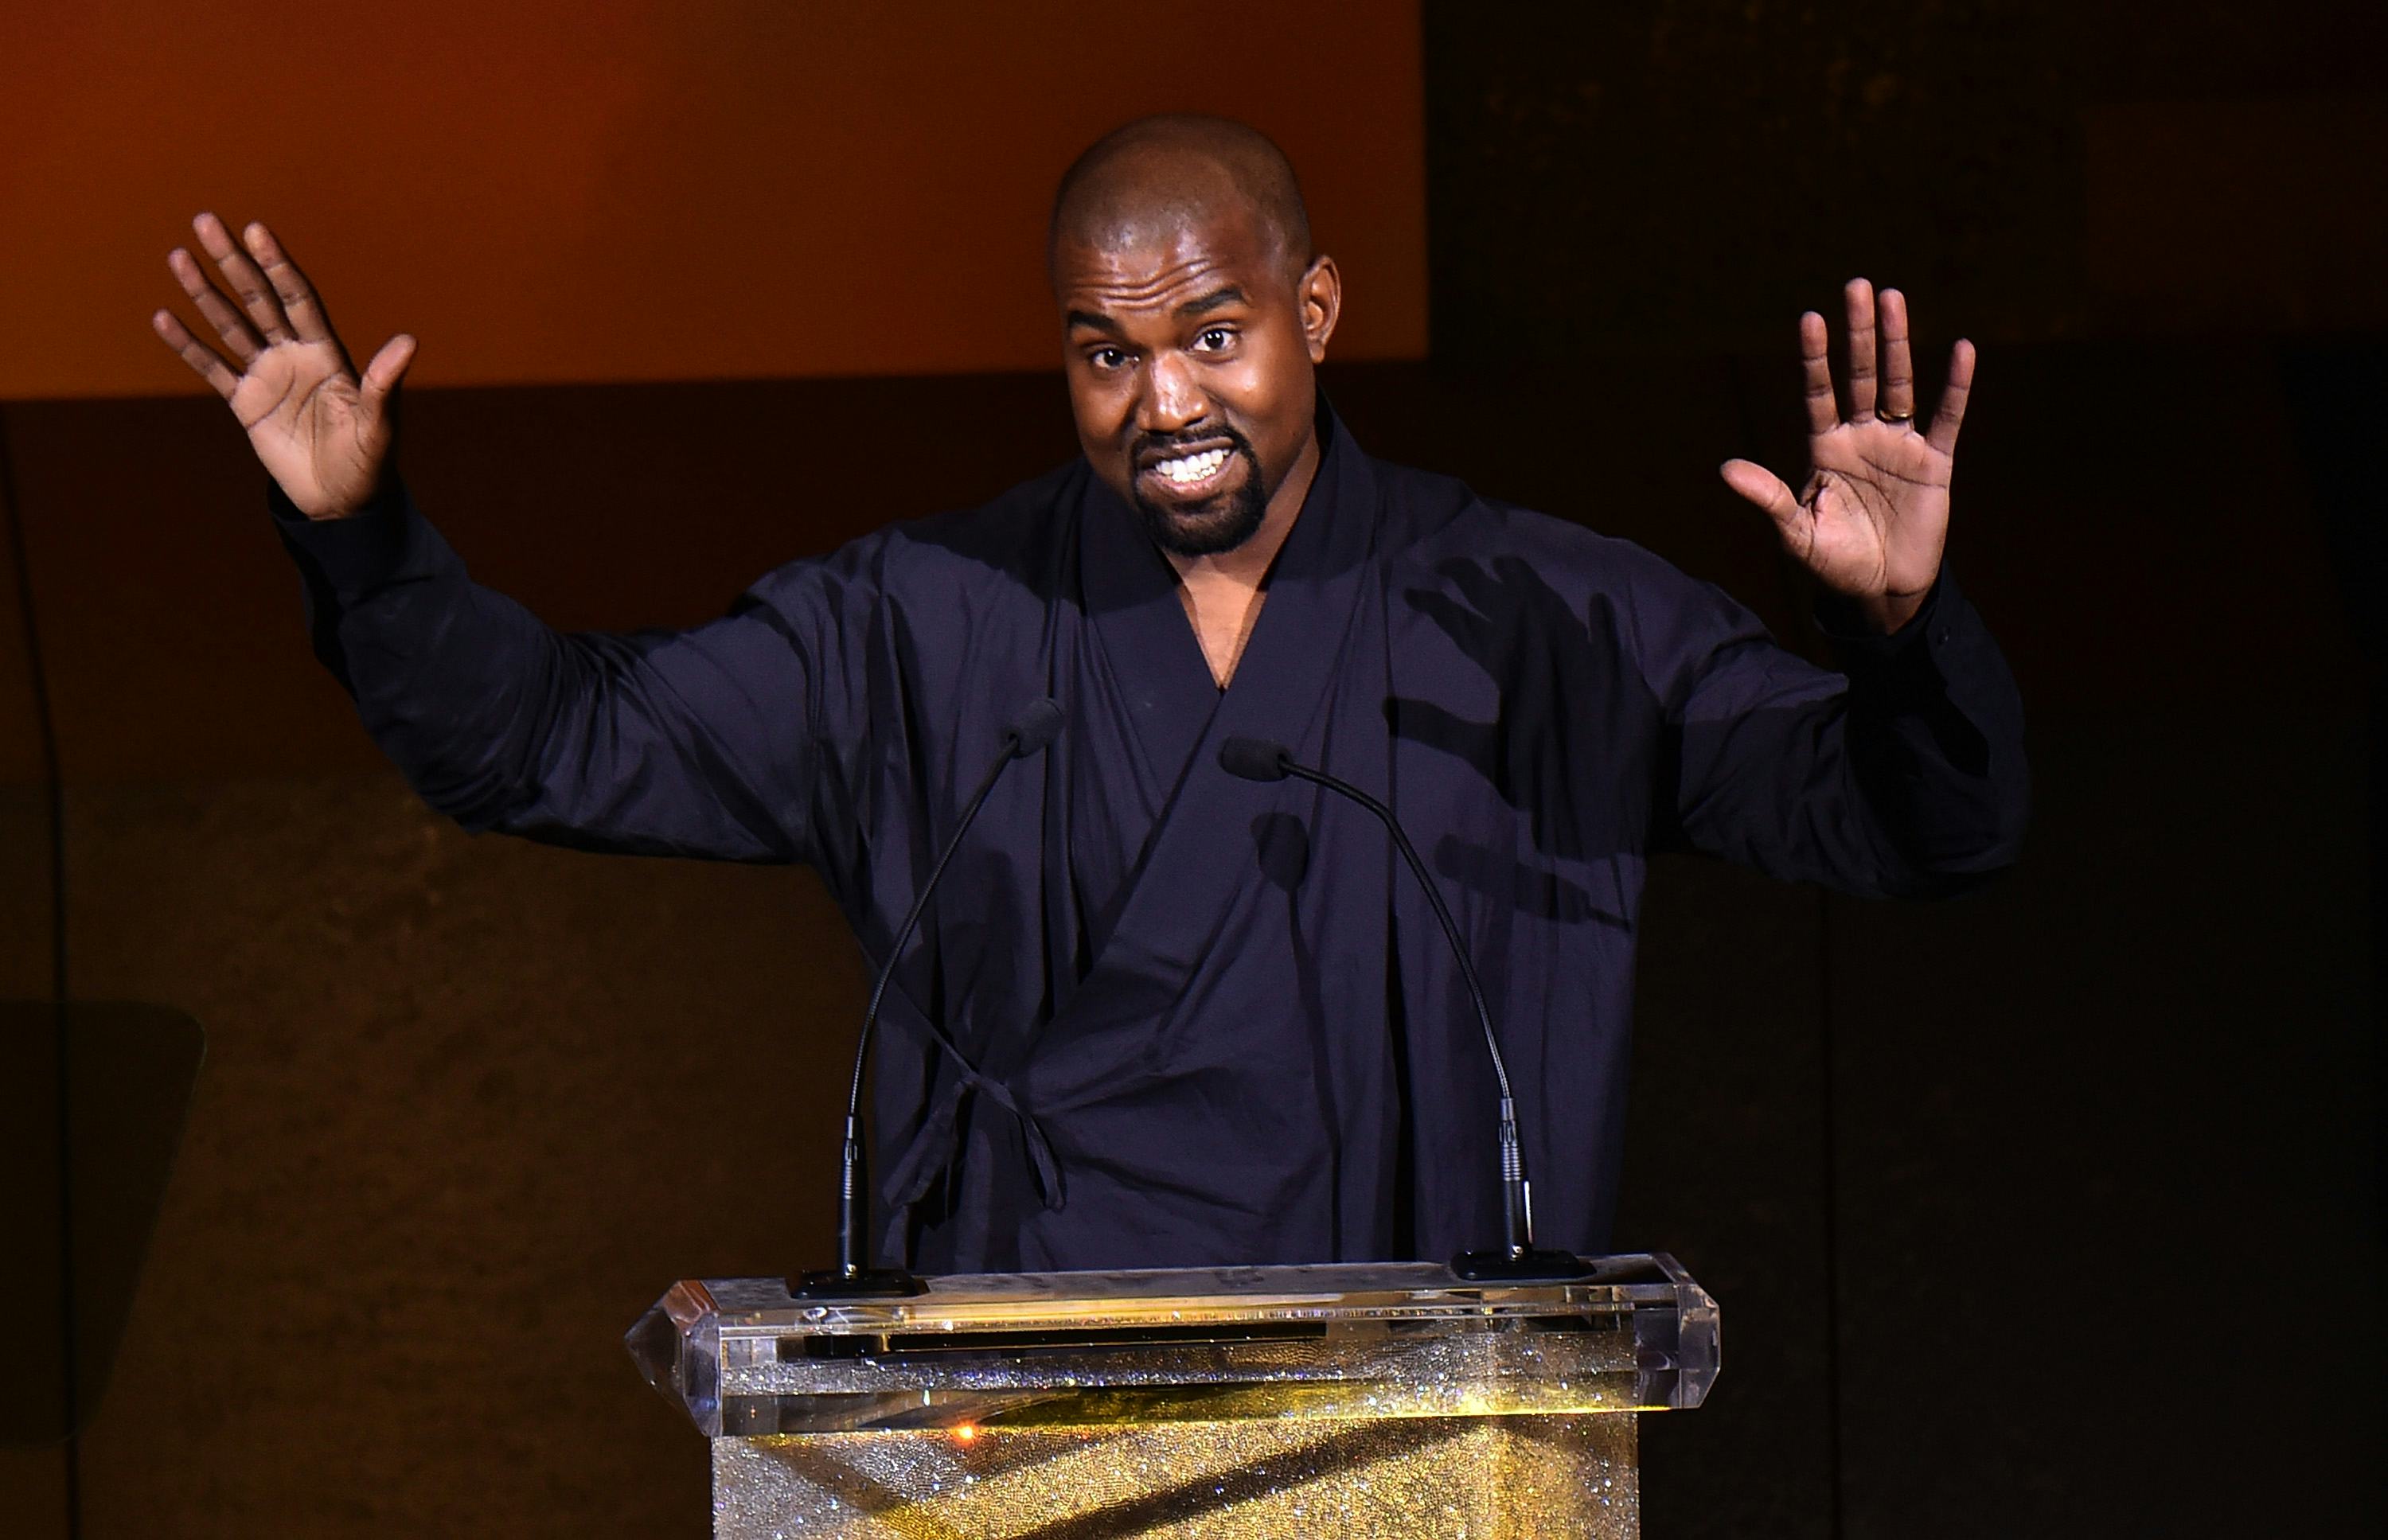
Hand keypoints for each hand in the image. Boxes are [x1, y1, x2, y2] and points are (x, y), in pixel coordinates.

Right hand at [151, 214, 416, 520]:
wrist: (341, 501)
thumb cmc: (369, 462)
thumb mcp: (379, 425)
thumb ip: (384, 384)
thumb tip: (409, 341)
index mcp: (327, 354)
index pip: (298, 299)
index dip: (277, 266)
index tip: (257, 231)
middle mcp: (294, 355)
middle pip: (259, 299)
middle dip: (233, 262)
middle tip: (206, 221)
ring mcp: (267, 376)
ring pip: (230, 325)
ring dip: (204, 292)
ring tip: (178, 256)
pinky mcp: (245, 402)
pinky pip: (212, 367)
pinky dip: (188, 344)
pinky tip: (164, 318)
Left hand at [1721, 278, 1973, 632]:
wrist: (1881, 590)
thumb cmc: (1834, 562)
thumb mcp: (1796, 532)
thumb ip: (1768, 497)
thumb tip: (1725, 469)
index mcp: (1824, 449)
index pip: (1817, 393)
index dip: (1814, 358)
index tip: (1810, 319)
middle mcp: (1860, 437)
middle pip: (1858, 375)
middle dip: (1858, 333)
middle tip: (1857, 286)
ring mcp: (1898, 445)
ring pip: (1898, 384)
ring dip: (1897, 344)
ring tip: (1894, 298)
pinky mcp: (1934, 462)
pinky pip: (1947, 417)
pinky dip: (1955, 386)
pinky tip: (1962, 349)